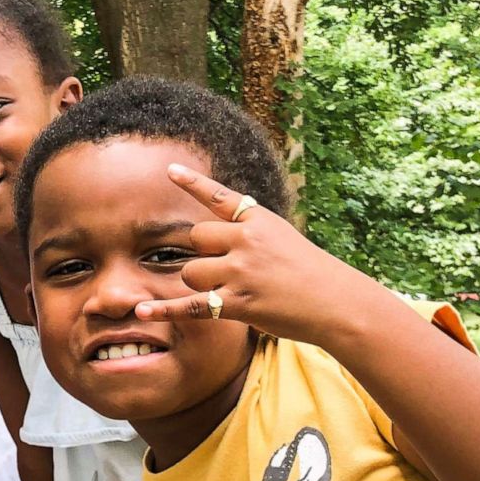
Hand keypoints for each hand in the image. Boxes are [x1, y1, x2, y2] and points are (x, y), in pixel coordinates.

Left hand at [134, 164, 385, 345]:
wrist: (338, 303)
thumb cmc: (309, 273)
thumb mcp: (282, 238)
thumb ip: (248, 232)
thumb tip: (210, 235)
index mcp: (259, 220)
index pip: (219, 197)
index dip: (192, 183)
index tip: (169, 170)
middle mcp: (248, 240)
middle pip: (195, 238)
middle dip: (201, 253)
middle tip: (226, 268)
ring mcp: (242, 271)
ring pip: (191, 271)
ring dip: (199, 282)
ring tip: (228, 290)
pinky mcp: (238, 303)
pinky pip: (190, 305)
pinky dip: (164, 309)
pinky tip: (141, 310)